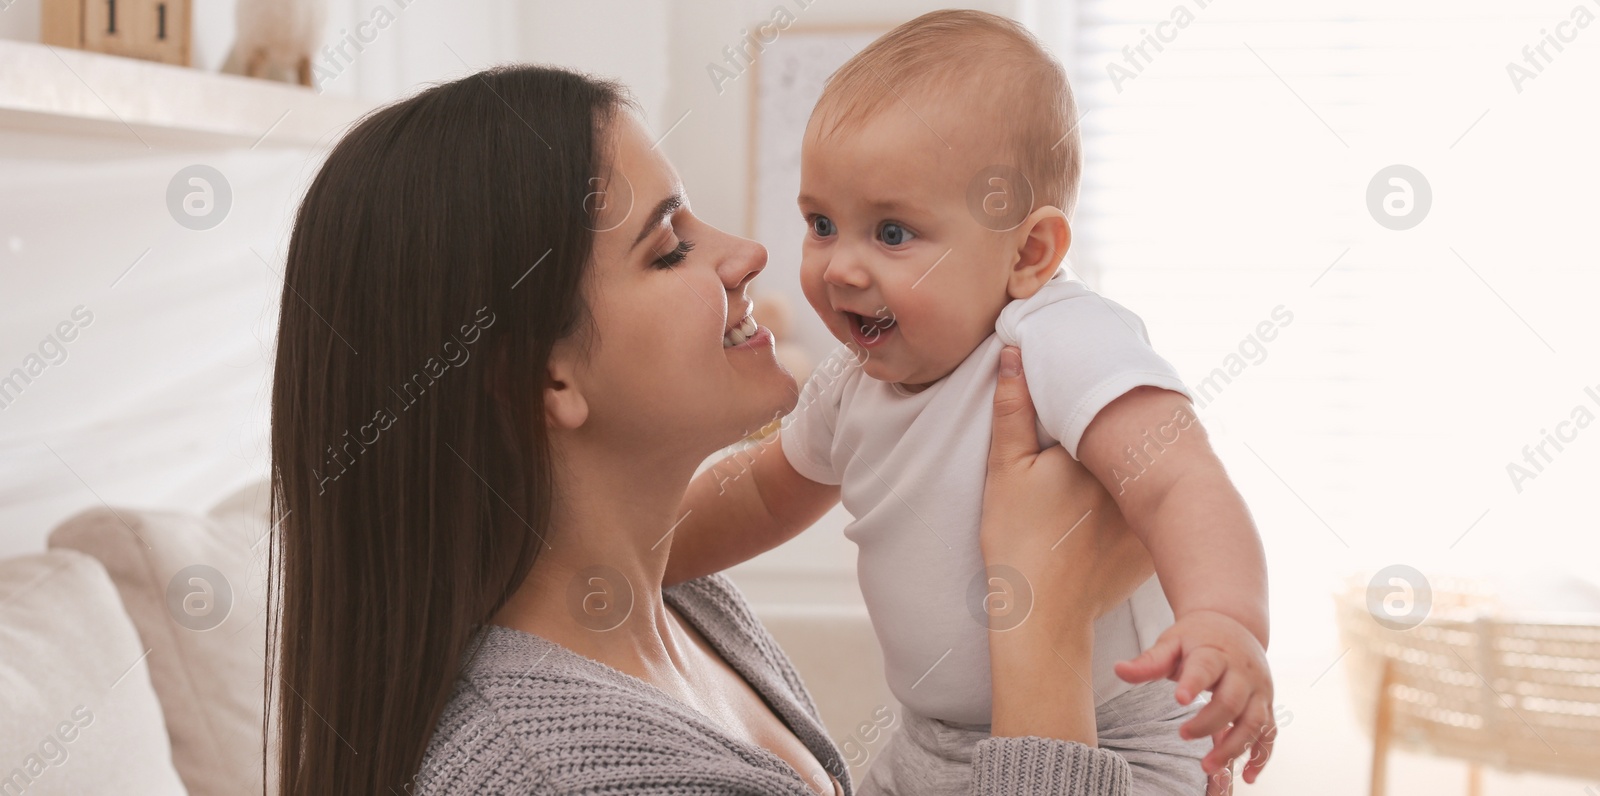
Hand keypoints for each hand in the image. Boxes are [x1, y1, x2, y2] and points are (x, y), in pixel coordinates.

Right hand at [982, 344, 1155, 744]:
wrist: (1042, 616)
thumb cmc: (1017, 542)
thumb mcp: (1004, 471)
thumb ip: (1012, 409)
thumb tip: (1015, 352)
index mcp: (1099, 451)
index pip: (1101, 408)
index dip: (1087, 398)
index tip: (1078, 386)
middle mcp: (1135, 478)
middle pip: (1129, 439)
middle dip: (1116, 428)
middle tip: (1093, 422)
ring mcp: (1150, 514)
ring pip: (1144, 473)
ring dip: (1134, 463)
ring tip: (1103, 465)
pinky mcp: (1153, 544)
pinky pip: (1152, 510)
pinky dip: (1138, 503)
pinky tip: (1109, 510)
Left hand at [1114, 609, 1275, 783]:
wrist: (1233, 625)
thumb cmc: (1196, 638)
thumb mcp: (1171, 642)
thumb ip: (1149, 661)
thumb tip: (1118, 670)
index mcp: (1216, 653)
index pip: (1206, 668)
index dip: (1194, 683)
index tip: (1178, 698)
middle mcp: (1243, 673)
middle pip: (1232, 701)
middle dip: (1209, 723)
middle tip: (1182, 735)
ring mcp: (1259, 691)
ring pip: (1254, 722)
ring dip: (1234, 747)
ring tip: (1208, 767)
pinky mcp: (1266, 705)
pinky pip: (1270, 733)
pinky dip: (1262, 756)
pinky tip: (1248, 776)